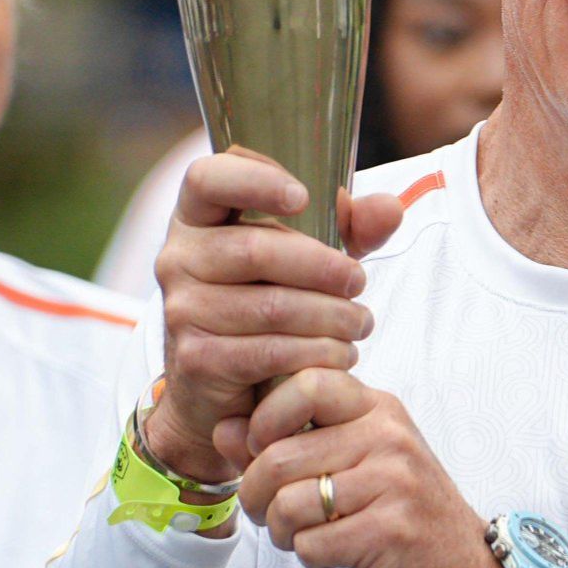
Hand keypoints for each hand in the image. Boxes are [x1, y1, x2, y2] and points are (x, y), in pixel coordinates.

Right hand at [141, 150, 417, 483]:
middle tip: (360, 283)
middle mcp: (177, 258)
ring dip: (331, 317)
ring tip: (360, 323)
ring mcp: (181, 309)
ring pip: (271, 306)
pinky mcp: (196, 358)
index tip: (304, 198)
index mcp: (197, 218)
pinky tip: (341, 355)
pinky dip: (317, 353)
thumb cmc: (267, 301)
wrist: (221, 388)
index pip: (207, 179)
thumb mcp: (308, 257)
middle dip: (323, 267)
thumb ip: (350, 227)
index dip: (254, 180)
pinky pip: (270, 351)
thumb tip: (390, 208)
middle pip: (256, 249)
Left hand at [245, 370, 507, 567]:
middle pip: (279, 455)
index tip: (262, 449)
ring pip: (289, 504)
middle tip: (269, 513)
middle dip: (257, 495)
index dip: (264, 417)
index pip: (305, 382)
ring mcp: (394, 482)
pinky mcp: (392, 532)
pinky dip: (309, 557)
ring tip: (302, 536)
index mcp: (377, 408)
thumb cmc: (398, 511)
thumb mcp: (348, 462)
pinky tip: (332, 554)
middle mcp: (388, 436)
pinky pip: (312, 544)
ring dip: (281, 532)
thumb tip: (222, 429)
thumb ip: (284, 441)